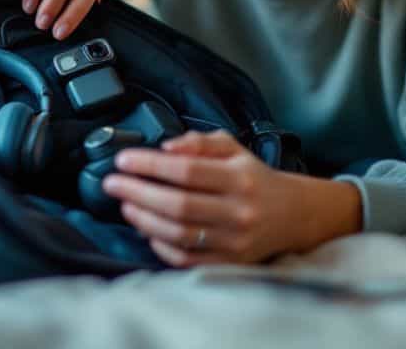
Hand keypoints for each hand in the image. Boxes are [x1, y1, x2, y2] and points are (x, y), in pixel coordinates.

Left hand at [102, 130, 361, 266]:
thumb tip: (166, 148)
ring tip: (125, 204)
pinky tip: (147, 232)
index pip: (186, 171)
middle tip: (111, 183)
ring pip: (178, 234)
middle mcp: (238, 211)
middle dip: (137, 192)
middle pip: (177, 205)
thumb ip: (199, 143)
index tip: (123, 160)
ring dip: (144, 219)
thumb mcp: (233, 148)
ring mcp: (234, 241)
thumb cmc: (254, 177)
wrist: (293, 214)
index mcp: (239, 177)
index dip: (149, 165)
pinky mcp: (230, 263)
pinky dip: (162, 247)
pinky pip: (187, 259)